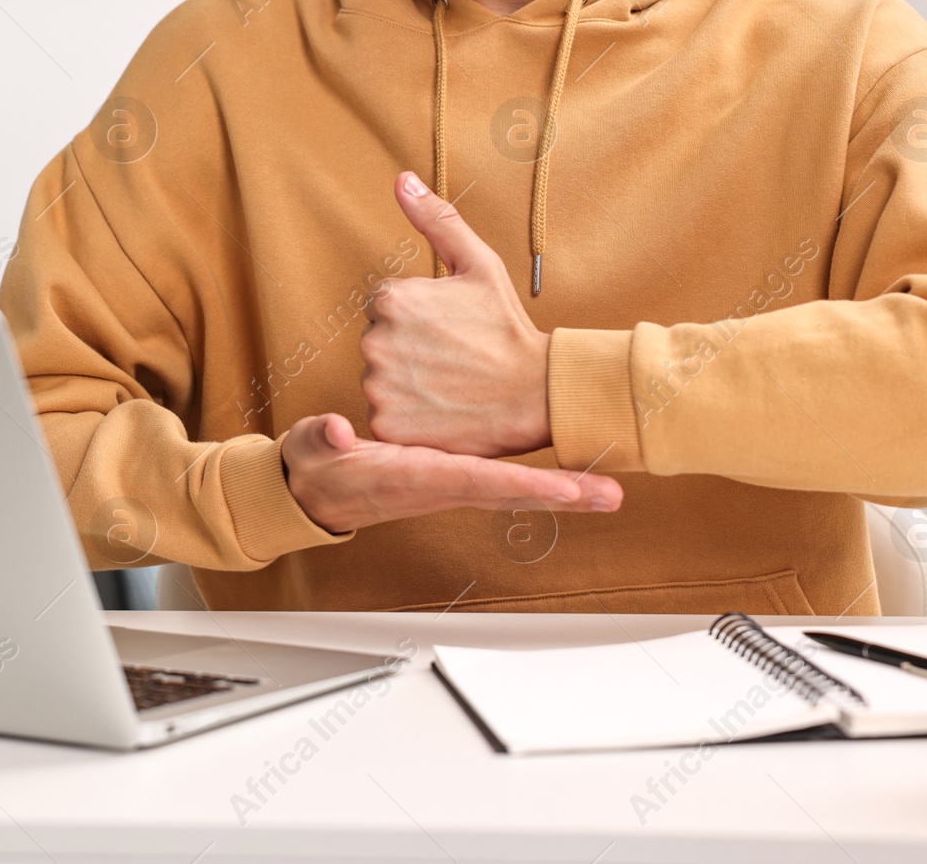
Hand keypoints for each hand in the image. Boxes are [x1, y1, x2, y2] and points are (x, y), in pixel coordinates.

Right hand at [282, 413, 619, 533]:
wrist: (315, 491)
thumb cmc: (316, 468)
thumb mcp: (313, 449)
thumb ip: (321, 439)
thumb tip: (337, 430)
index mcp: (414, 476)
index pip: (476, 480)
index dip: (522, 483)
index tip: (565, 488)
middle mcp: (442, 483)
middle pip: (512, 493)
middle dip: (563, 496)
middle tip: (613, 495)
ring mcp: (452, 482)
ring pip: (515, 489)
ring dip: (562, 491)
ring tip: (609, 489)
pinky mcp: (454, 475)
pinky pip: (503, 481)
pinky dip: (540, 481)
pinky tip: (570, 477)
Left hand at [360, 171, 550, 457]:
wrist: (535, 393)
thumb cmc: (507, 328)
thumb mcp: (479, 264)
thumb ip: (436, 220)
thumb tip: (401, 179)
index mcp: (394, 298)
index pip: (384, 304)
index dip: (419, 316)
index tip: (449, 328)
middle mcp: (377, 340)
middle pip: (378, 340)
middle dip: (407, 347)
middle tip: (452, 357)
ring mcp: (379, 385)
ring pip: (379, 378)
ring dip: (405, 381)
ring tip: (448, 383)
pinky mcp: (386, 424)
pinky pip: (384, 415)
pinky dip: (407, 415)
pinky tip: (440, 409)